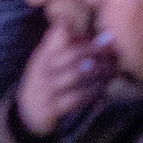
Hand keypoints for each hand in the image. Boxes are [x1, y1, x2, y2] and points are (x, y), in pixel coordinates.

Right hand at [15, 18, 119, 136]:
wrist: (27, 112)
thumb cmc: (48, 80)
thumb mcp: (50, 59)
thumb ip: (72, 45)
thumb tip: (105, 37)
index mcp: (44, 52)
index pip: (59, 33)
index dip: (80, 30)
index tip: (104, 35)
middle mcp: (43, 67)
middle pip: (72, 54)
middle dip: (97, 52)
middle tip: (115, 54)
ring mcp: (46, 87)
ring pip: (76, 75)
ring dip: (99, 73)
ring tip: (114, 71)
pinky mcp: (51, 107)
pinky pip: (76, 98)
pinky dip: (93, 94)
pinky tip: (105, 92)